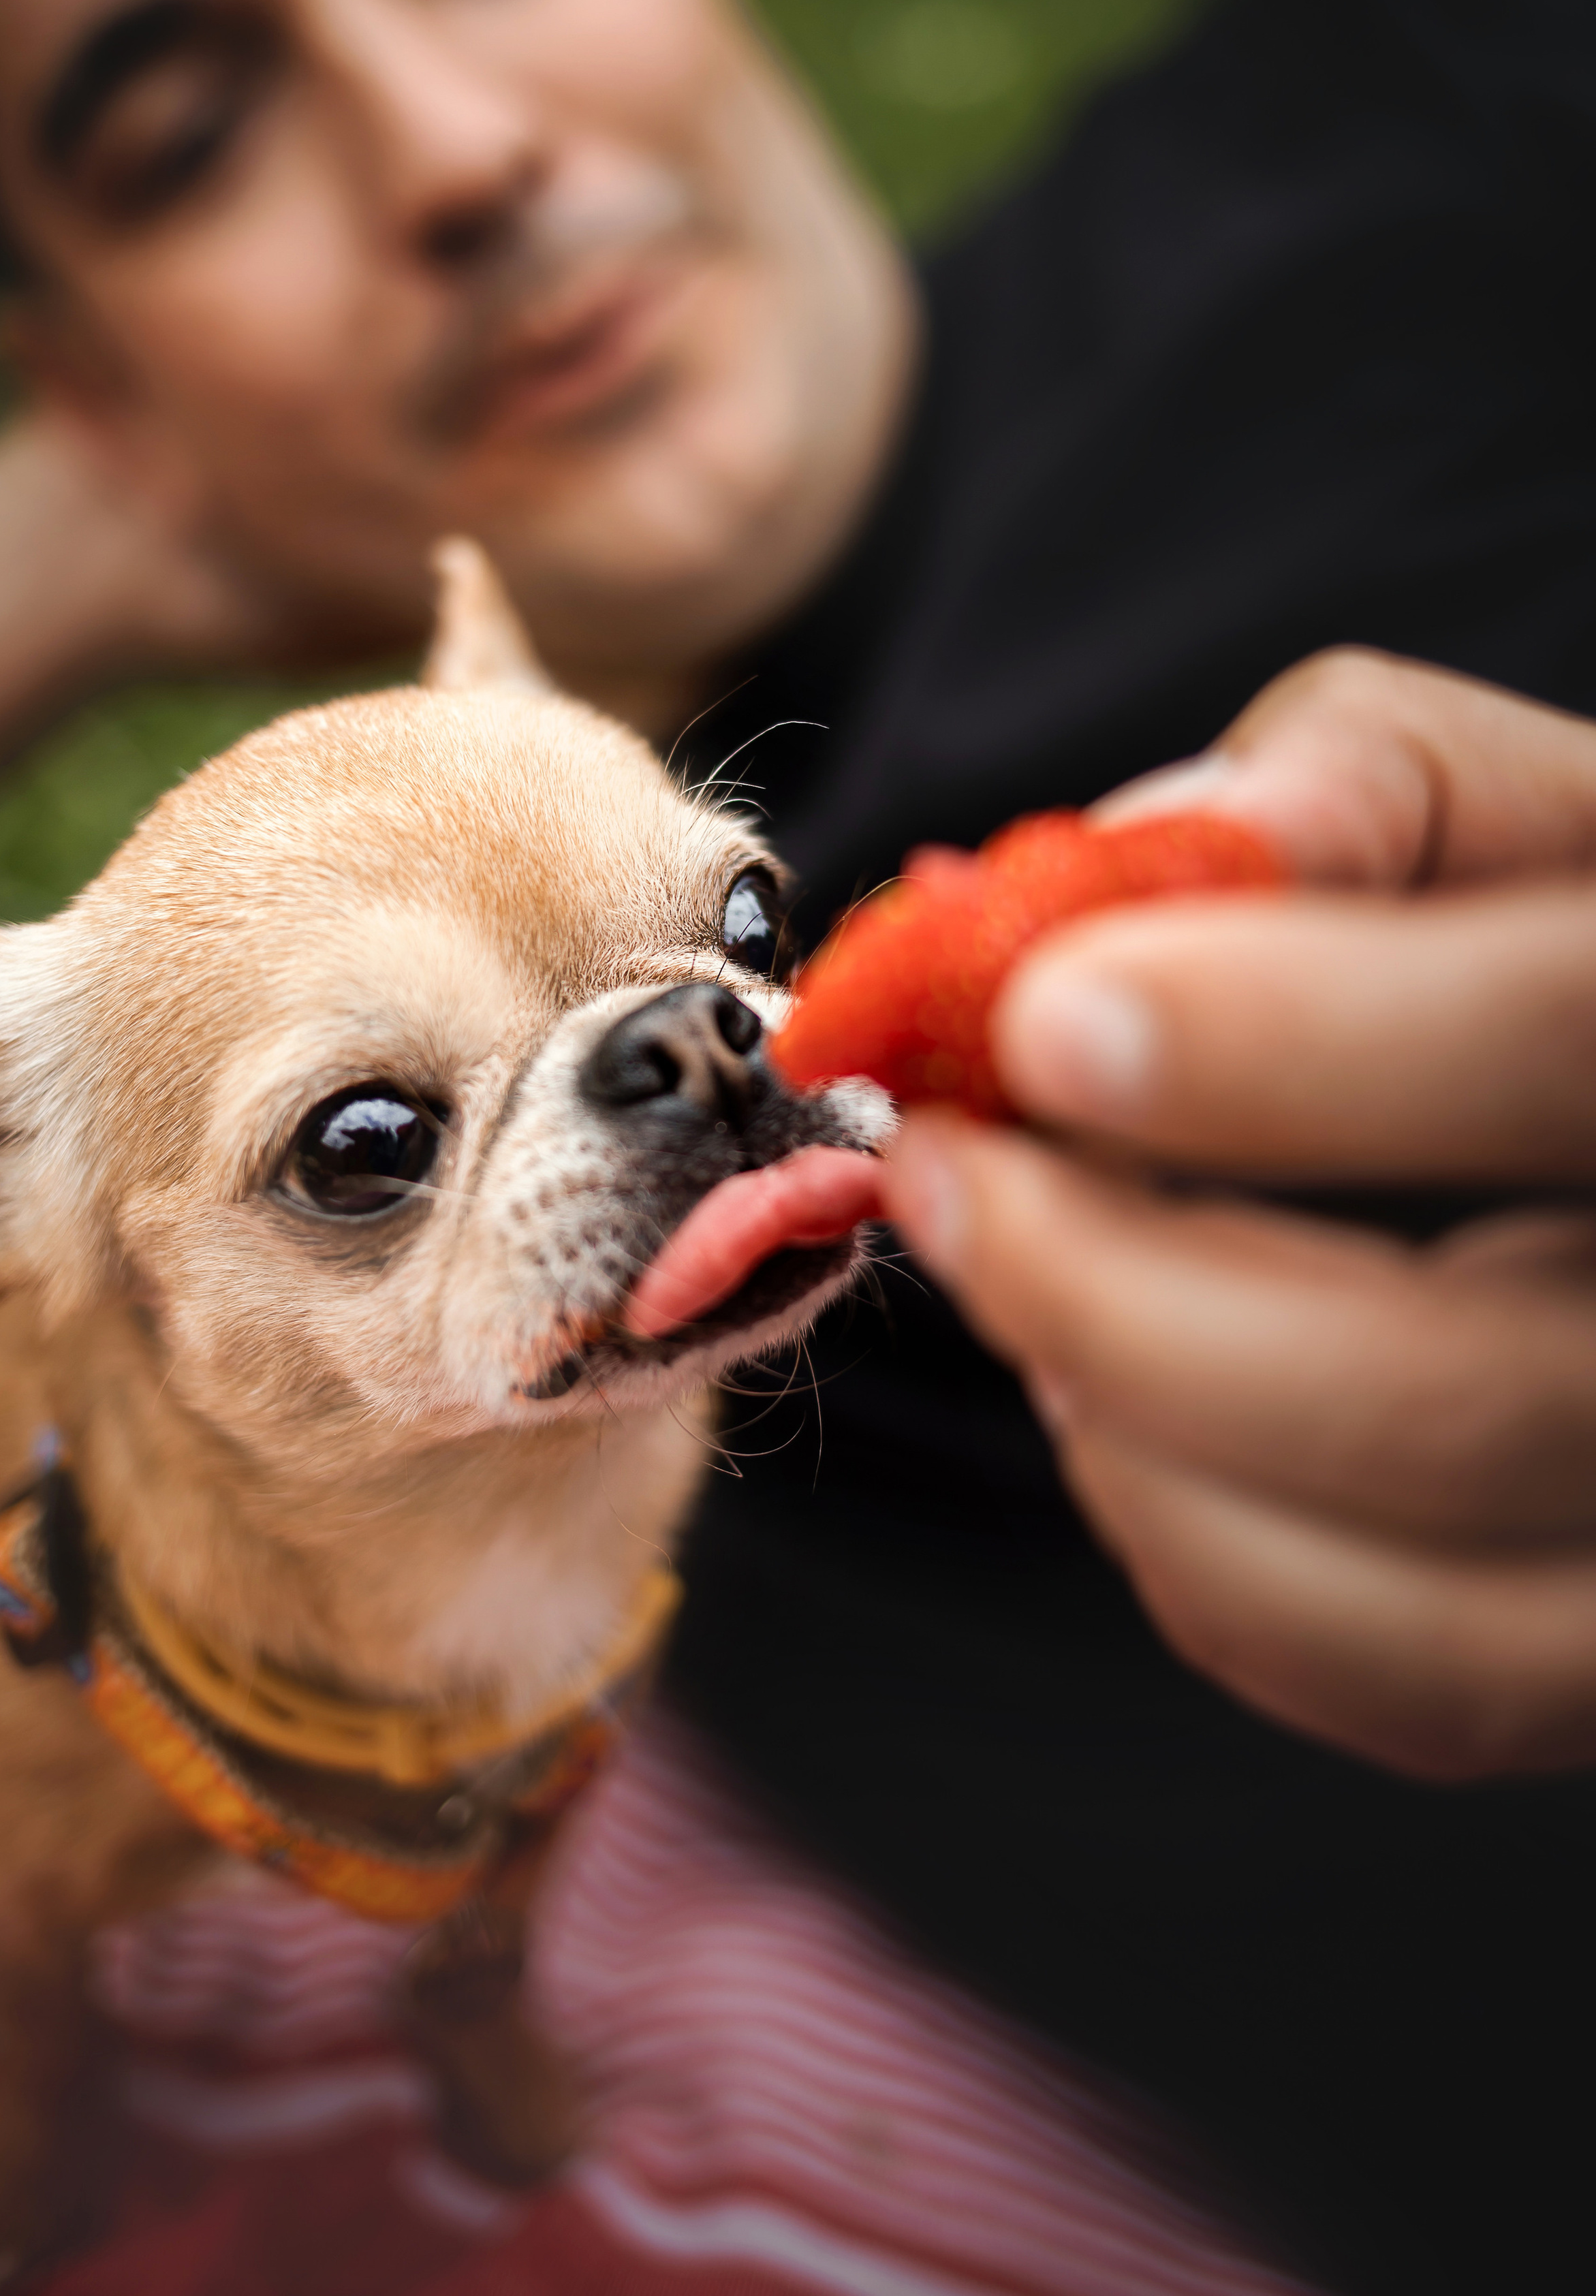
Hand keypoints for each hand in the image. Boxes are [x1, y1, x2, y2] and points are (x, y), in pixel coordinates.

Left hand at [882, 649, 1595, 1779]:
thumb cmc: (1572, 939)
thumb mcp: (1516, 812)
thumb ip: (1361, 788)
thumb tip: (1152, 850)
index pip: (1561, 1043)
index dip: (1291, 1045)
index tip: (1040, 1020)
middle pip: (1452, 1399)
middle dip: (1117, 1292)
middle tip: (945, 1172)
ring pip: (1410, 1600)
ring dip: (1133, 1434)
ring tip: (1028, 1275)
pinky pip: (1409, 1689)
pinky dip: (1211, 1558)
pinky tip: (1130, 1412)